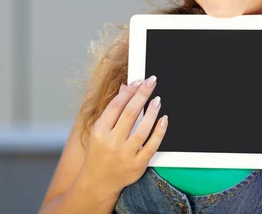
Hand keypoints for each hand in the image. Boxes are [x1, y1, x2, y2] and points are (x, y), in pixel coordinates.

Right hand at [78, 76, 167, 194]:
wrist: (98, 181)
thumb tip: (125, 87)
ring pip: (142, 129)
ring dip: (152, 112)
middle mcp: (112, 142)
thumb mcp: (99, 129)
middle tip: (152, 82)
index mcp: (100, 131)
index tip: (139, 81)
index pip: (116, 106)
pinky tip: (164, 119)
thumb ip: (112, 109)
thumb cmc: (99, 151)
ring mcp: (125, 154)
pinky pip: (152, 146)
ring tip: (157, 99)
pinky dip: (159, 132)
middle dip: (142, 94)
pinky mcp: (137, 165)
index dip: (129, 91)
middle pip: (130, 113)